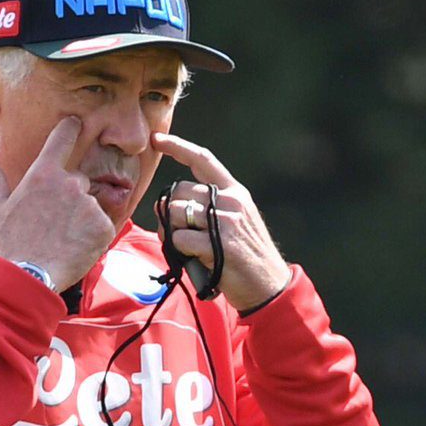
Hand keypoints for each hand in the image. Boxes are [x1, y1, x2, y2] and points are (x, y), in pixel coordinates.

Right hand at [0, 116, 115, 291]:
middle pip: (78, 180)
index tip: (76, 123)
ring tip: (63, 238)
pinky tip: (76, 247)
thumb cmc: (12, 242)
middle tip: (54, 221)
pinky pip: (102, 225)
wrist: (31, 275)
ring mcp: (89, 204)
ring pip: (90, 205)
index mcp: (44, 174)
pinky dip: (93, 235)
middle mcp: (70, 183)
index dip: (71, 128)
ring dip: (81, 217)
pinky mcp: (104, 226)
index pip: (63, 138)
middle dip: (70, 196)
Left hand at [151, 131, 290, 311]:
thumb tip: (166, 204)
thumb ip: (207, 208)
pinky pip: (179, 238)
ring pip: (175, 213)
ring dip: (171, 234)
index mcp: (235, 192)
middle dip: (169, 213)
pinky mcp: (219, 244)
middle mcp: (231, 201)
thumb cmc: (244, 258)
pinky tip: (196, 260)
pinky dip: (180, 252)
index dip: (177, 147)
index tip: (157, 139)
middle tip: (177, 235)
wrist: (269, 287)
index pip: (203, 159)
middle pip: (178, 191)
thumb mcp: (235, 222)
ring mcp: (226, 221)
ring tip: (188, 250)